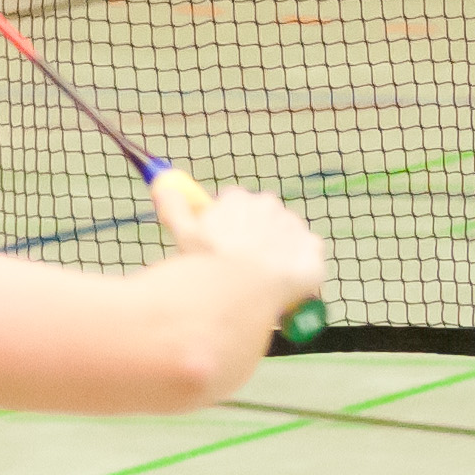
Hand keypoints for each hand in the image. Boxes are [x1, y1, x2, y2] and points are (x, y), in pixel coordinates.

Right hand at [155, 182, 327, 313]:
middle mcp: (269, 205)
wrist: (243, 289)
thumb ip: (175, 208)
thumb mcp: (184, 235)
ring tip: (263, 280)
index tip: (224, 244)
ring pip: (287, 237)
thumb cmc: (209, 264)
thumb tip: (162, 185)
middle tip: (243, 266)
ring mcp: (293, 226)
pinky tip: (286, 284)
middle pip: (264, 218)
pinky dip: (301, 268)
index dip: (230, 225)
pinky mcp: (312, 248)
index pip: (236, 204)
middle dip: (256, 237)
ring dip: (279, 252)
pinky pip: (309, 256)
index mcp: (239, 200)